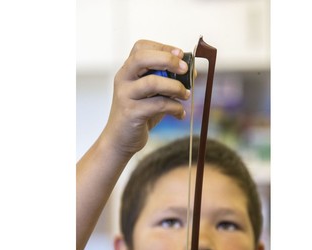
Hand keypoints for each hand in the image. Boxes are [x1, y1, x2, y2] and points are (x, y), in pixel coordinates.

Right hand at [103, 39, 190, 156]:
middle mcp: (123, 80)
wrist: (120, 140)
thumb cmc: (138, 114)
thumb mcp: (152, 95)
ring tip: (186, 95)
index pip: (141, 48)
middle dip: (167, 60)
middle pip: (142, 58)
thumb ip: (167, 82)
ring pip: (152, 82)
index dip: (162, 47)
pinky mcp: (131, 113)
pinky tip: (180, 114)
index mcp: (127, 71)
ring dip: (175, 87)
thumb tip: (191, 72)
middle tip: (185, 69)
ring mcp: (125, 96)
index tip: (180, 54)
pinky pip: (158, 105)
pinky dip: (175, 108)